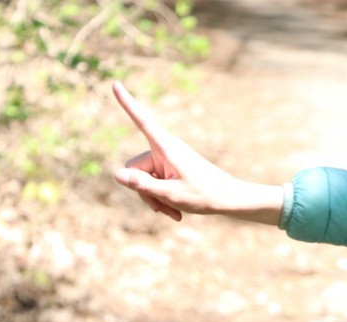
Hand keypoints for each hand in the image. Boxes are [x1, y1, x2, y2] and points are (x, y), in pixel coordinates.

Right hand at [111, 81, 283, 223]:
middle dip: (144, 191)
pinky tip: (176, 212)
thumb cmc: (204, 196)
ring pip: (145, 179)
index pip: (142, 121)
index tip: (115, 84)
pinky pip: (157, 182)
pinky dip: (162, 197)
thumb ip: (142, 185)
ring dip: (155, 197)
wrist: (231, 199)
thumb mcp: (170, 194)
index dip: (127, 104)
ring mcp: (168, 159)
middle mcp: (165, 149)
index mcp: (166, 148)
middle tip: (162, 208)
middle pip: (136, 169)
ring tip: (173, 212)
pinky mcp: (172, 168)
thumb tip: (117, 175)